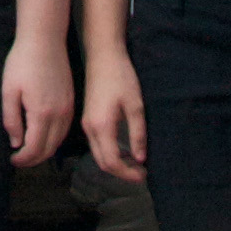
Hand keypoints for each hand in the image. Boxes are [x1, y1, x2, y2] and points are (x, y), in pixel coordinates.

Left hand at [2, 33, 73, 168]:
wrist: (45, 39)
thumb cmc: (23, 62)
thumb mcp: (9, 91)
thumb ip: (12, 120)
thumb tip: (16, 143)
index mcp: (42, 113)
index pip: (34, 149)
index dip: (23, 159)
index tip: (13, 160)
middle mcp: (59, 114)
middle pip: (49, 149)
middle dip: (34, 159)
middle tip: (20, 159)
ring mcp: (68, 107)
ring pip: (59, 140)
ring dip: (45, 150)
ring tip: (30, 151)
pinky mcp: (71, 100)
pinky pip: (65, 129)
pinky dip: (55, 138)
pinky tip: (44, 136)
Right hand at [82, 47, 147, 182]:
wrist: (103, 56)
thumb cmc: (121, 77)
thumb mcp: (135, 105)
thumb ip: (138, 134)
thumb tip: (140, 159)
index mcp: (101, 126)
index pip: (111, 162)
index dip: (127, 174)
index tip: (144, 175)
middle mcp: (89, 128)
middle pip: (102, 162)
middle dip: (121, 173)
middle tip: (141, 173)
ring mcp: (86, 123)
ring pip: (98, 154)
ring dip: (115, 164)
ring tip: (135, 164)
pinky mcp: (88, 118)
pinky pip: (97, 144)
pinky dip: (109, 153)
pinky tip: (124, 150)